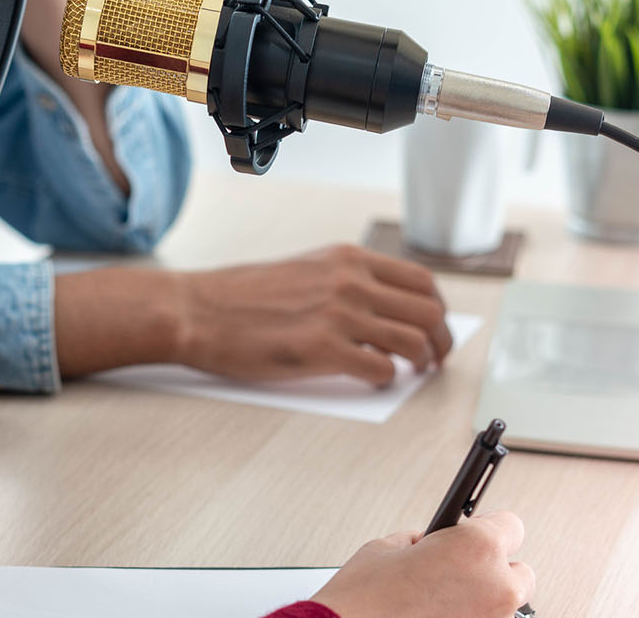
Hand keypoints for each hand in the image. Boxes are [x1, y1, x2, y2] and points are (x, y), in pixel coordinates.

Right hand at [173, 244, 453, 385]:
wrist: (197, 310)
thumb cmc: (242, 296)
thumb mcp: (306, 269)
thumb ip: (348, 282)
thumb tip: (387, 313)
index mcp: (349, 259)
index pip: (421, 282)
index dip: (438, 311)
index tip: (435, 329)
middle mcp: (351, 281)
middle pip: (428, 313)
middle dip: (441, 342)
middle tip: (435, 360)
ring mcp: (338, 314)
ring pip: (413, 343)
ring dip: (420, 364)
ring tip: (411, 374)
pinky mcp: (322, 350)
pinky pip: (380, 370)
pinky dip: (385, 380)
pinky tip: (373, 380)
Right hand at [311, 512, 534, 617]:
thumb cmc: (365, 599)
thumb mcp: (389, 547)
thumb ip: (426, 540)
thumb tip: (434, 543)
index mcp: (478, 548)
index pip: (511, 525)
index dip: (490, 527)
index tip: (478, 531)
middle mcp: (495, 586)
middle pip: (519, 571)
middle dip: (493, 569)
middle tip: (459, 569)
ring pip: (505, 605)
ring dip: (482, 598)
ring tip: (443, 599)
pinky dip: (468, 617)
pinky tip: (439, 613)